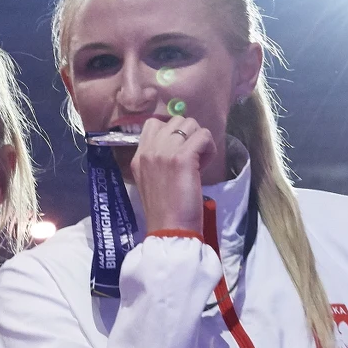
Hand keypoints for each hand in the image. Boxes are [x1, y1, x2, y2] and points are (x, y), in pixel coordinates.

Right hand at [131, 115, 215, 234]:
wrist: (169, 228)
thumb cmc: (163, 209)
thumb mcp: (150, 181)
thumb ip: (157, 161)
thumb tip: (178, 146)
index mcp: (138, 156)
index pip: (154, 124)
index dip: (172, 131)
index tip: (179, 149)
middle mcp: (149, 150)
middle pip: (175, 120)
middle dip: (188, 135)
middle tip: (191, 157)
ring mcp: (164, 152)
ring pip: (191, 124)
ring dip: (200, 140)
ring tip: (198, 161)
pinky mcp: (182, 158)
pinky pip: (203, 136)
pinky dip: (209, 148)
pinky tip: (204, 166)